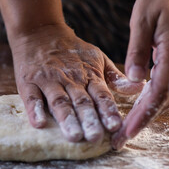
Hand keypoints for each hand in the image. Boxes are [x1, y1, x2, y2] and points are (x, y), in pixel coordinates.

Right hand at [10, 23, 143, 141]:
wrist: (40, 31)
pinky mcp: (28, 82)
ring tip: (73, 136)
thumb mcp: (96, 57)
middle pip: (81, 101)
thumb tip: (140, 87)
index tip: (115, 126)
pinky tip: (38, 123)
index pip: (101, 95)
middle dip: (89, 119)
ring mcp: (48, 80)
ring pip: (59, 101)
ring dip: (67, 119)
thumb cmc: (71, 49)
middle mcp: (70, 79)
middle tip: (95, 137)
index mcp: (88, 75)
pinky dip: (35, 110)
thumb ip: (115, 76)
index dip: (108, 110)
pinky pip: (32, 97)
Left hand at [112, 0, 168, 148]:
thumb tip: (134, 80)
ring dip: (144, 114)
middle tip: (120, 139)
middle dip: (141, 121)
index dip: (142, 114)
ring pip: (163, 96)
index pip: (158, 91)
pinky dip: (149, 101)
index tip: (127, 131)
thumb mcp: (142, 20)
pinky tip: (136, 110)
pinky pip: (163, 86)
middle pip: (162, 100)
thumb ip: (138, 50)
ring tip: (124, 130)